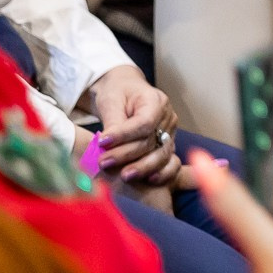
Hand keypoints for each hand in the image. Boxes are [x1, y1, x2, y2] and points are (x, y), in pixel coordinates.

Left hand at [87, 64, 178, 185]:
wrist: (126, 92)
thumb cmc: (118, 94)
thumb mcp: (112, 100)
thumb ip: (113, 121)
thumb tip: (107, 143)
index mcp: (156, 101)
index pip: (144, 122)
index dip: (124, 135)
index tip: (102, 142)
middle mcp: (168, 118)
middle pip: (151, 141)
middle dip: (126, 154)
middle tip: (103, 162)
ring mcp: (170, 134)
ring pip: (162, 154)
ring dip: (143, 167)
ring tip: (124, 176)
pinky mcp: (167, 147)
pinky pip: (170, 162)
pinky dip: (164, 173)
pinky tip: (150, 180)